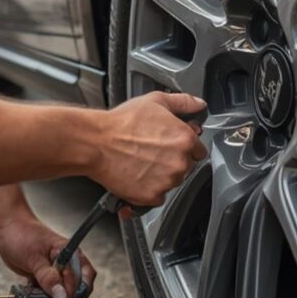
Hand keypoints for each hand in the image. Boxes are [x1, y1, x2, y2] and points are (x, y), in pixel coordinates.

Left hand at [0, 214, 96, 297]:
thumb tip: (61, 297)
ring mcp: (53, 274)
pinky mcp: (41, 280)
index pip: (82, 280)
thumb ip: (48, 278)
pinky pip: (42, 297)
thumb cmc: (23, 234)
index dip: (73, 295)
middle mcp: (65, 266)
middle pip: (73, 293)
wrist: (7, 228)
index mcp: (71, 255)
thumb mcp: (34, 257)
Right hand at [93, 92, 207, 205]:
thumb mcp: (156, 101)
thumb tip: (198, 104)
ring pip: (172, 182)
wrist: (97, 142)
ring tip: (141, 162)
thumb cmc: (122, 122)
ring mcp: (167, 181)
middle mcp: (180, 162)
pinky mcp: (152, 196)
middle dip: (172, 161)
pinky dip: (149, 189)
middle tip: (151, 151)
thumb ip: (184, 102)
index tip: (171, 145)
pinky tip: (137, 175)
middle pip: (186, 167)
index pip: (199, 150)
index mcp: (185, 139)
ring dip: (161, 175)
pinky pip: (157, 197)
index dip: (185, 147)